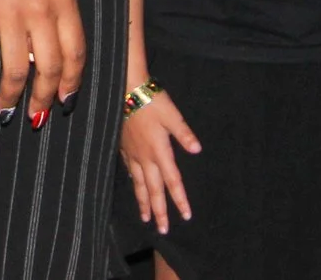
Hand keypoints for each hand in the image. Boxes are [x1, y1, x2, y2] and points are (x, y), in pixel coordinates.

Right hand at [0, 0, 85, 122]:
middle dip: (43, 98)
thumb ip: (54, 8)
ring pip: (18, 70)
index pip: (76, 52)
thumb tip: (47, 52)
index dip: (72, 82)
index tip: (65, 102)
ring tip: (7, 112)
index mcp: (63, 1)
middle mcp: (41, 12)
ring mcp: (10, 14)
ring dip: (13, 97)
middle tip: (36, 117)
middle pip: (49, 68)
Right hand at [120, 90, 201, 232]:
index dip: (179, 200)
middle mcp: (145, 157)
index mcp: (160, 151)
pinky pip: (130, 172)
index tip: (186, 216)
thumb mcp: (172, 115)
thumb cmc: (151, 101)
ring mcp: (132, 154)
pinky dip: (134, 184)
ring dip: (144, 203)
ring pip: (139, 184)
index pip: (172, 181)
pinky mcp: (123, 147)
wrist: (125, 90)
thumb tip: (197, 150)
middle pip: (153, 190)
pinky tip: (134, 187)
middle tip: (163, 230)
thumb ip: (184, 133)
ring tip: (146, 219)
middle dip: (159, 211)